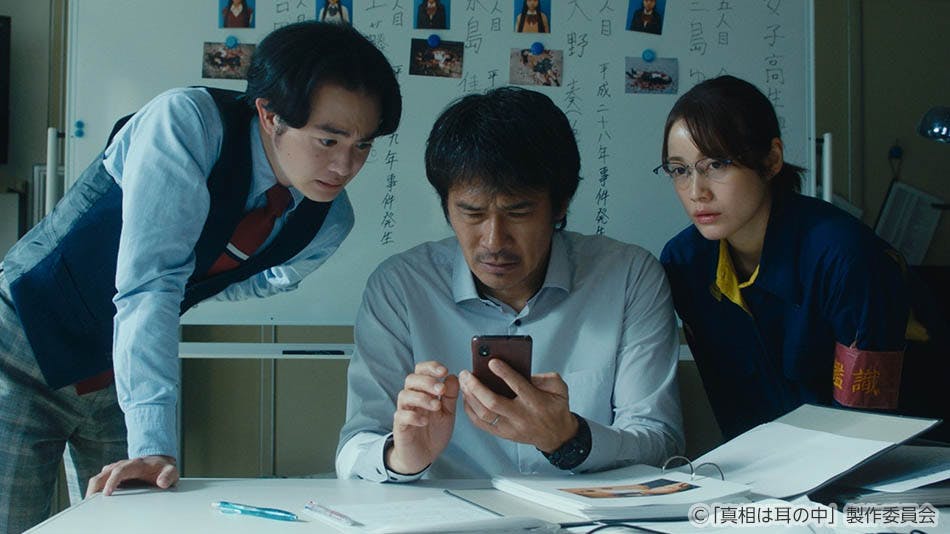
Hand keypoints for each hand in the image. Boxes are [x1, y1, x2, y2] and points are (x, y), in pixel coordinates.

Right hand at [85, 455, 178, 496]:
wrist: (158, 462)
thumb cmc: (162, 468)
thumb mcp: (171, 471)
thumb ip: (168, 476)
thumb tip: (162, 483)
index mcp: (136, 464)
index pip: (120, 470)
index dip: (112, 481)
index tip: (107, 494)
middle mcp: (123, 465)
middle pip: (104, 474)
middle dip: (95, 487)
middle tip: (90, 503)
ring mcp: (116, 470)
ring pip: (99, 477)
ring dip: (92, 490)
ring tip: (88, 505)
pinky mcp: (112, 475)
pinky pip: (100, 481)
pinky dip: (94, 491)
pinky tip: (92, 502)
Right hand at [387, 361, 459, 474]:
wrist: (424, 456)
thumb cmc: (434, 432)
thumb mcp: (448, 413)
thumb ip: (450, 396)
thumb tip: (453, 376)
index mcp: (424, 392)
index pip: (421, 371)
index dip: (431, 367)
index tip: (444, 371)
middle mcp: (412, 398)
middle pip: (411, 379)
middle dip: (427, 381)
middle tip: (441, 389)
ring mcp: (404, 411)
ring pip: (404, 395)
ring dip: (421, 397)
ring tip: (436, 406)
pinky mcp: (400, 426)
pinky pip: (401, 415)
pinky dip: (413, 416)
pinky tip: (424, 421)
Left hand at [459, 358, 577, 451]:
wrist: (556, 435)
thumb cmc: (555, 407)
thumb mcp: (559, 388)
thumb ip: (544, 377)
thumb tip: (520, 370)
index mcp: (536, 402)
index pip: (518, 386)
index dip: (504, 373)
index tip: (492, 361)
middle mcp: (521, 416)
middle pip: (493, 403)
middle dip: (476, 387)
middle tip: (466, 373)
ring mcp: (510, 428)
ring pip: (484, 414)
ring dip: (470, 397)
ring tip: (463, 382)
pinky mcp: (503, 434)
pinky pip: (481, 424)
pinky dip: (470, 410)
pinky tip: (466, 398)